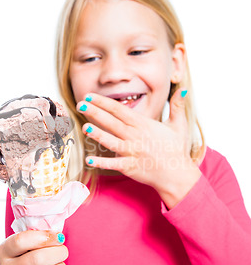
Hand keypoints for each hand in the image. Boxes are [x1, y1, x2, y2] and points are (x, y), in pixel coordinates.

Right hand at [0, 230, 67, 264]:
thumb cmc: (33, 263)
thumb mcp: (30, 248)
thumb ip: (38, 238)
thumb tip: (57, 235)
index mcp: (3, 252)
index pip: (20, 241)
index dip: (43, 237)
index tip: (57, 237)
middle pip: (37, 259)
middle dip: (57, 253)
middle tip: (63, 252)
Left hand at [76, 89, 201, 204]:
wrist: (178, 175)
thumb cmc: (176, 150)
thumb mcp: (178, 125)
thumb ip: (177, 106)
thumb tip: (183, 89)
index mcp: (144, 125)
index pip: (119, 110)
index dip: (103, 102)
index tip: (90, 96)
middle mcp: (136, 137)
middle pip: (112, 122)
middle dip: (95, 113)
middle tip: (80, 104)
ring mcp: (132, 152)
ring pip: (111, 141)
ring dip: (97, 134)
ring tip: (85, 127)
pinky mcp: (130, 167)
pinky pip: (113, 164)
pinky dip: (101, 163)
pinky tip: (89, 159)